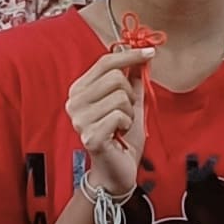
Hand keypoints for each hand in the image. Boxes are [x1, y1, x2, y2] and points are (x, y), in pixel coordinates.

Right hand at [63, 43, 154, 204]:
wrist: (117, 171)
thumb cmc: (122, 138)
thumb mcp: (130, 104)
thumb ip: (133, 81)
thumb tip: (141, 56)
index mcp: (80, 90)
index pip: (105, 62)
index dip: (129, 55)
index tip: (149, 52)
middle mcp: (74, 102)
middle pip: (115, 77)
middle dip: (130, 95)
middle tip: (126, 112)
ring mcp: (79, 120)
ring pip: (120, 96)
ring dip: (129, 112)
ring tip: (122, 126)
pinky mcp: (90, 135)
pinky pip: (120, 115)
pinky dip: (127, 124)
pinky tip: (119, 135)